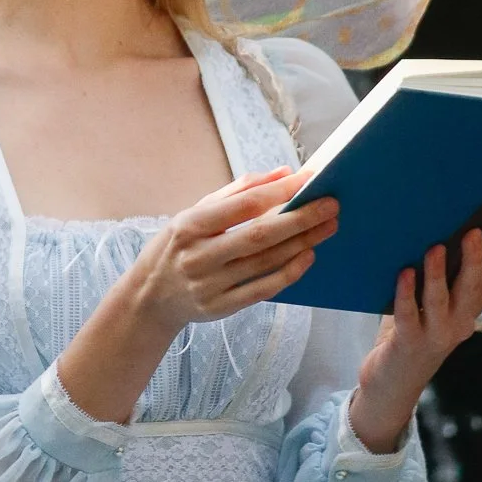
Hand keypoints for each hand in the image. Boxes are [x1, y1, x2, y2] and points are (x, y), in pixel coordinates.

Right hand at [129, 168, 339, 340]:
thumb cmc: (178, 246)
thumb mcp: (194, 212)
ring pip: (266, 262)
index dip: (279, 192)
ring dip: (302, 243)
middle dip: (300, 218)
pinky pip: (263, 289)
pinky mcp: (221, 308)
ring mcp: (210, 285)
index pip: (243, 205)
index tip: (309, 180)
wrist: (150, 297)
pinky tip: (308, 255)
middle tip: (331, 205)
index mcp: (190, 225)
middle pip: (260, 235)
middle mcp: (199, 256)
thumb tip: (282, 173)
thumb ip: (238, 192)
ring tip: (328, 226)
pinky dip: (289, 272)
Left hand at [349, 214, 481, 453]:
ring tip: (435, 249)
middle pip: (473, 287)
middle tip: (473, 232)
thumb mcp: (433, 304)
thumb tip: (437, 229)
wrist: (393, 384)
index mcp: (469, 308)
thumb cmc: (412, 334)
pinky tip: (404, 274)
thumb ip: (438, 275)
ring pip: (441, 300)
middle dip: (475, 259)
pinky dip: (406, 294)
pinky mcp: (408, 342)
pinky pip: (408, 315)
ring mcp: (436, 334)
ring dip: (438, 274)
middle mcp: (459, 321)